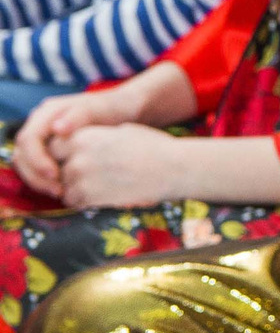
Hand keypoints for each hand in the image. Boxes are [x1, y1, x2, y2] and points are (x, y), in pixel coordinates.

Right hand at [12, 89, 144, 197]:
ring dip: (38, 181)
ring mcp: (43, 138)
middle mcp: (40, 125)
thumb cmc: (114, 108)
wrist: (125, 109)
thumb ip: (80, 115)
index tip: (55, 175)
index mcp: (47, 113)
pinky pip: (37, 168)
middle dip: (35, 175)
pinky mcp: (49, 150)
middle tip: (57, 191)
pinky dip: (46, 181)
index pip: (28, 139)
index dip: (36, 159)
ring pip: (26, 164)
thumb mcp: (99, 108)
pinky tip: (64, 190)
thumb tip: (57, 129)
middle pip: (22, 154)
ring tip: (61, 193)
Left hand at [53, 123, 185, 207]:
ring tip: (100, 185)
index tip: (77, 159)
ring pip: (63, 186)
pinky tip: (102, 194)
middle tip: (89, 174)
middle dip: (66, 172)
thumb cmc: (152, 147)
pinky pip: (72, 201)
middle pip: (56, 167)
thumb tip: (83, 146)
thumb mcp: (120, 131)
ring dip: (76, 188)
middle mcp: (77, 155)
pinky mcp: (88, 196)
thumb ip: (95, 138)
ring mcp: (80, 177)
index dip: (64, 154)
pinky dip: (83, 200)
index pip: (55, 146)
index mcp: (84, 135)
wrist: (172, 168)